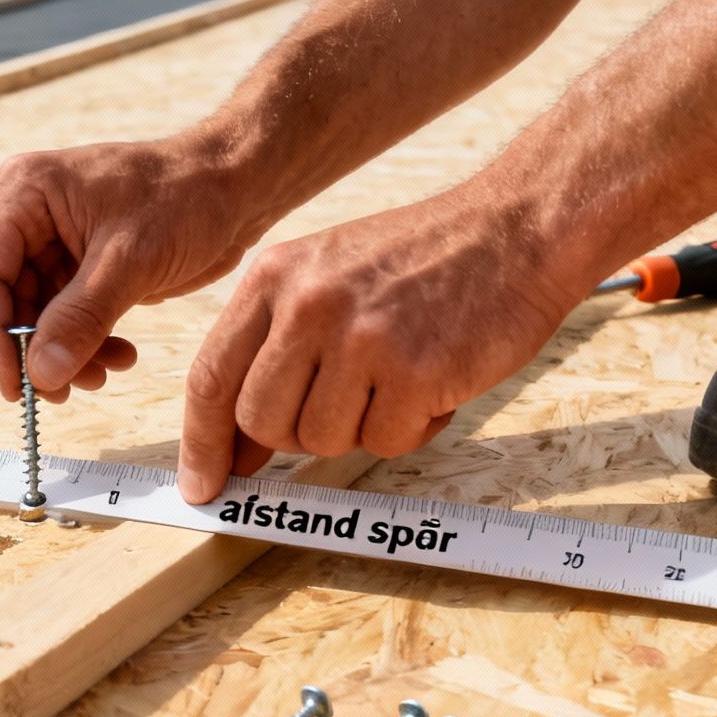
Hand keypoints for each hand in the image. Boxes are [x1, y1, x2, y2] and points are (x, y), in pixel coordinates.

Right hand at [0, 135, 268, 401]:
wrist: (236, 187)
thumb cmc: (187, 197)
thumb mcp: (130, 260)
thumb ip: (80, 318)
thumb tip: (41, 375)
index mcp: (23, 194)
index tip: (16, 386)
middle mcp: (25, 216)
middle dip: (30, 350)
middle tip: (60, 392)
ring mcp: (49, 242)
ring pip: (31, 318)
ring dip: (61, 355)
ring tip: (102, 374)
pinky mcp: (76, 266)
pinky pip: (62, 319)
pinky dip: (84, 345)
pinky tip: (119, 356)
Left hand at [178, 189, 582, 502]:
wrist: (515, 229)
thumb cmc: (419, 262)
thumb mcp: (325, 277)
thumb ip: (273, 351)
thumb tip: (234, 449)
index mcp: (274, 277)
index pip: (211, 377)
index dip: (201, 443)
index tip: (202, 486)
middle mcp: (308, 306)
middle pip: (262, 422)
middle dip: (295, 435)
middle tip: (345, 406)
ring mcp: (361, 339)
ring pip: (320, 440)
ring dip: (360, 429)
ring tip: (396, 380)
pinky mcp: (415, 372)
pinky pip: (384, 443)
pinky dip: (410, 428)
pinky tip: (432, 386)